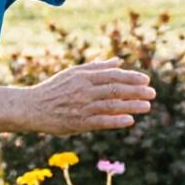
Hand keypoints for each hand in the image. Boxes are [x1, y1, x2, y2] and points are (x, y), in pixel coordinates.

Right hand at [27, 57, 154, 135]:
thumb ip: (97, 68)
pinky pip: (100, 121)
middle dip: (136, 91)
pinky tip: (130, 120)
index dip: (131, 77)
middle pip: (115, 89)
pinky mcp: (78, 123)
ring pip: (111, 105)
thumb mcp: (73, 73)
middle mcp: (84, 90)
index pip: (113, 75)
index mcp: (84, 76)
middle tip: (152, 93)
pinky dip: (116, 121)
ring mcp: (81, 107)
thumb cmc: (53, 90)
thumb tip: (118, 61)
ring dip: (131, 105)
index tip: (146, 80)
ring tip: (147, 106)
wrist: (31, 108)